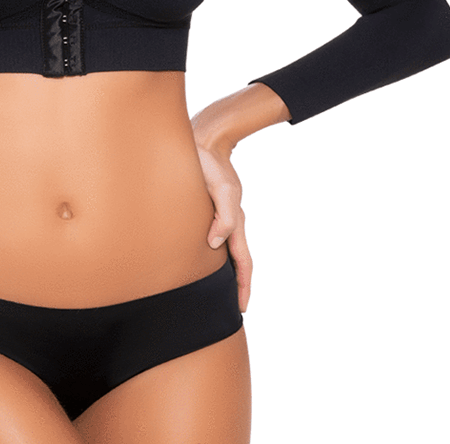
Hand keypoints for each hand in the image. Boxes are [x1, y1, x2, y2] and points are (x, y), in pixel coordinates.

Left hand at [195, 142, 251, 312]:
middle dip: (239, 284)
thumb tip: (215, 244)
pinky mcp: (211, 208)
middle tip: (234, 307)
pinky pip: (218, 236)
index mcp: (235, 221)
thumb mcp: (220, 189)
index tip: (242, 307)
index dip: (244, 285)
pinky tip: (207, 257)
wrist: (205, 141)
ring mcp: (221, 215)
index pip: (243, 261)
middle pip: (239, 260)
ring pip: (228, 250)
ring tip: (222, 290)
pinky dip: (217, 254)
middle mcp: (230, 221)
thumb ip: (223, 216)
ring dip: (229, 271)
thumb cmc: (210, 164)